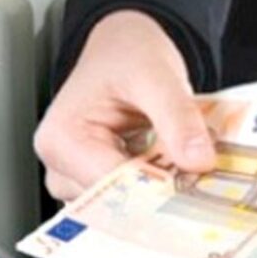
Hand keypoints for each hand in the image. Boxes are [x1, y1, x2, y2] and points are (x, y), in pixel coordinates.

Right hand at [34, 10, 216, 200]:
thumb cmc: (124, 56)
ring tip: (181, 166)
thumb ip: (177, 117)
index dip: (155, 190)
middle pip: (112, 203)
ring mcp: (72, 180)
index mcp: (61, 141)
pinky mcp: (92, 185)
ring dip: (156, 194)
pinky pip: (124, 201)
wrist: (121, 49)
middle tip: (197, 176)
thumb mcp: (155, 75)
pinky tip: (168, 171)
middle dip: (157, 193)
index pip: (110, 186)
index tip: (196, 188)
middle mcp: (58, 166)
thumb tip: (198, 161)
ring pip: (120, 208)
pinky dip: (151, 190)